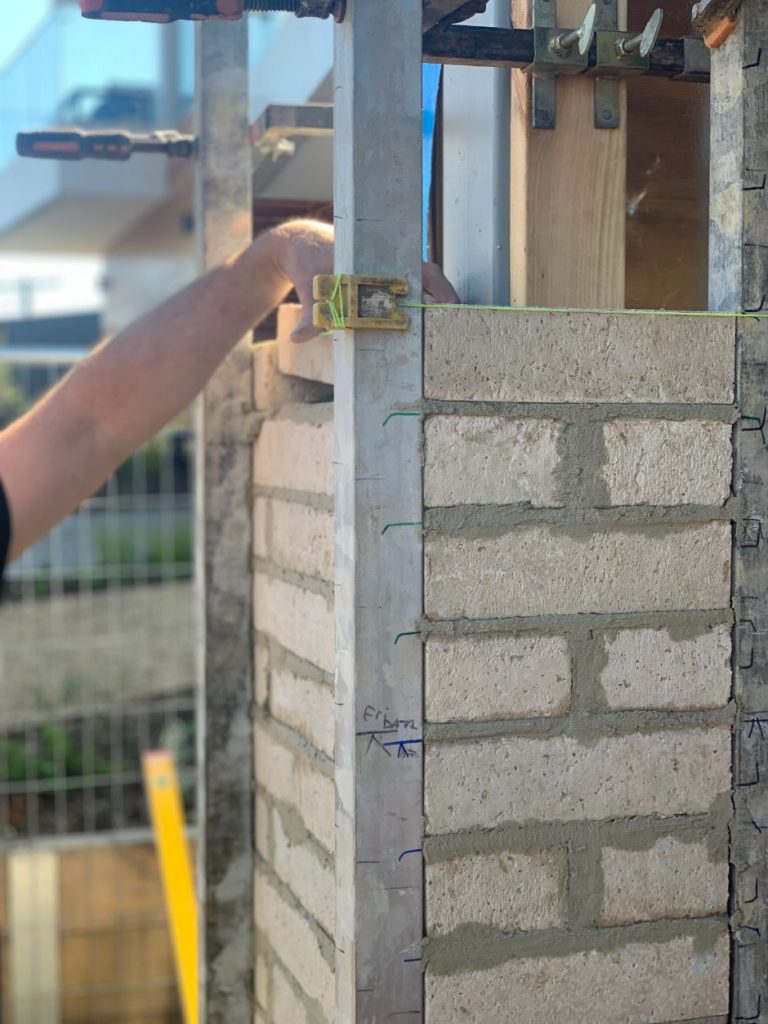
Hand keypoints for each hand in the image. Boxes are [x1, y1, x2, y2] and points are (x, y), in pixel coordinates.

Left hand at [269, 219, 459, 343]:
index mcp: (382, 260)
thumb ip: (310, 315)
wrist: (300, 248)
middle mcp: (391, 268)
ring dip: (433, 315)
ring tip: (444, 342)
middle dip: (444, 309)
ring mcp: (388, 280)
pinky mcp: (380, 293)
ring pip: (421, 295)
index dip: (443, 291)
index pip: (425, 272)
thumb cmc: (309, 261)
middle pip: (430, 286)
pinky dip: (416, 316)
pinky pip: (406, 302)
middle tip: (455, 335)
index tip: (453, 308)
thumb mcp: (310, 286)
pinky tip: (420, 339)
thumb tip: (300, 338)